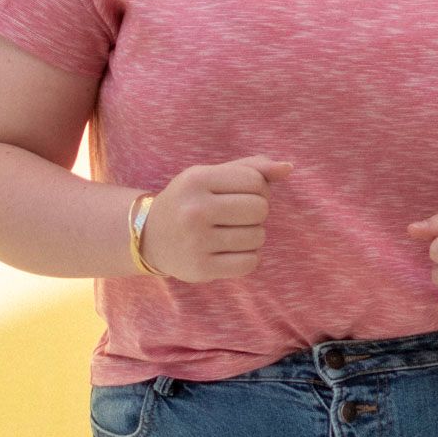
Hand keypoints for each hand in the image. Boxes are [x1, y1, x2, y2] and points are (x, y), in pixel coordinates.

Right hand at [141, 155, 292, 282]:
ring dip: (253, 236)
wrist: (150, 237)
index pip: (256, 181)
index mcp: (196, 180)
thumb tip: (287, 168)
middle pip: (260, 209)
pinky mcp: (200, 269)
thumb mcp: (212, 176)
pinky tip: (230, 251)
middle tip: (237, 216)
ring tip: (231, 233)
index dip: (259, 189)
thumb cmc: (191, 201)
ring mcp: (195, 242)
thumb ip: (252, 168)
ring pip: (258, 237)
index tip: (241, 195)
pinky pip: (250, 263)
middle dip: (257, 212)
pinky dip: (248, 258)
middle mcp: (194, 210)